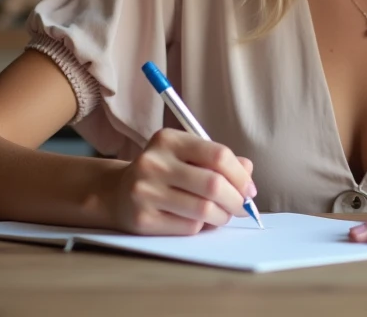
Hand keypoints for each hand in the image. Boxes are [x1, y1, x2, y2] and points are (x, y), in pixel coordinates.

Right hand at [103, 128, 255, 235]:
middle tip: (241, 206)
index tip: (249, 189)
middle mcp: (154, 163)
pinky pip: (189, 227)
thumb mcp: (187, 156)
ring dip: (222, 216)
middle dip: (236, 200)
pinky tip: (198, 221)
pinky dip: (202, 226)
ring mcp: (145, 191)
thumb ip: (219, 161)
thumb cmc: (163, 173)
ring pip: (204, 209)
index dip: (241, 176)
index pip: (218, 155)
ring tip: (222, 214)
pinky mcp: (143, 219)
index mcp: (168, 140)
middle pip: (214, 185)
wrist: (117, 193)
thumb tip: (248, 176)